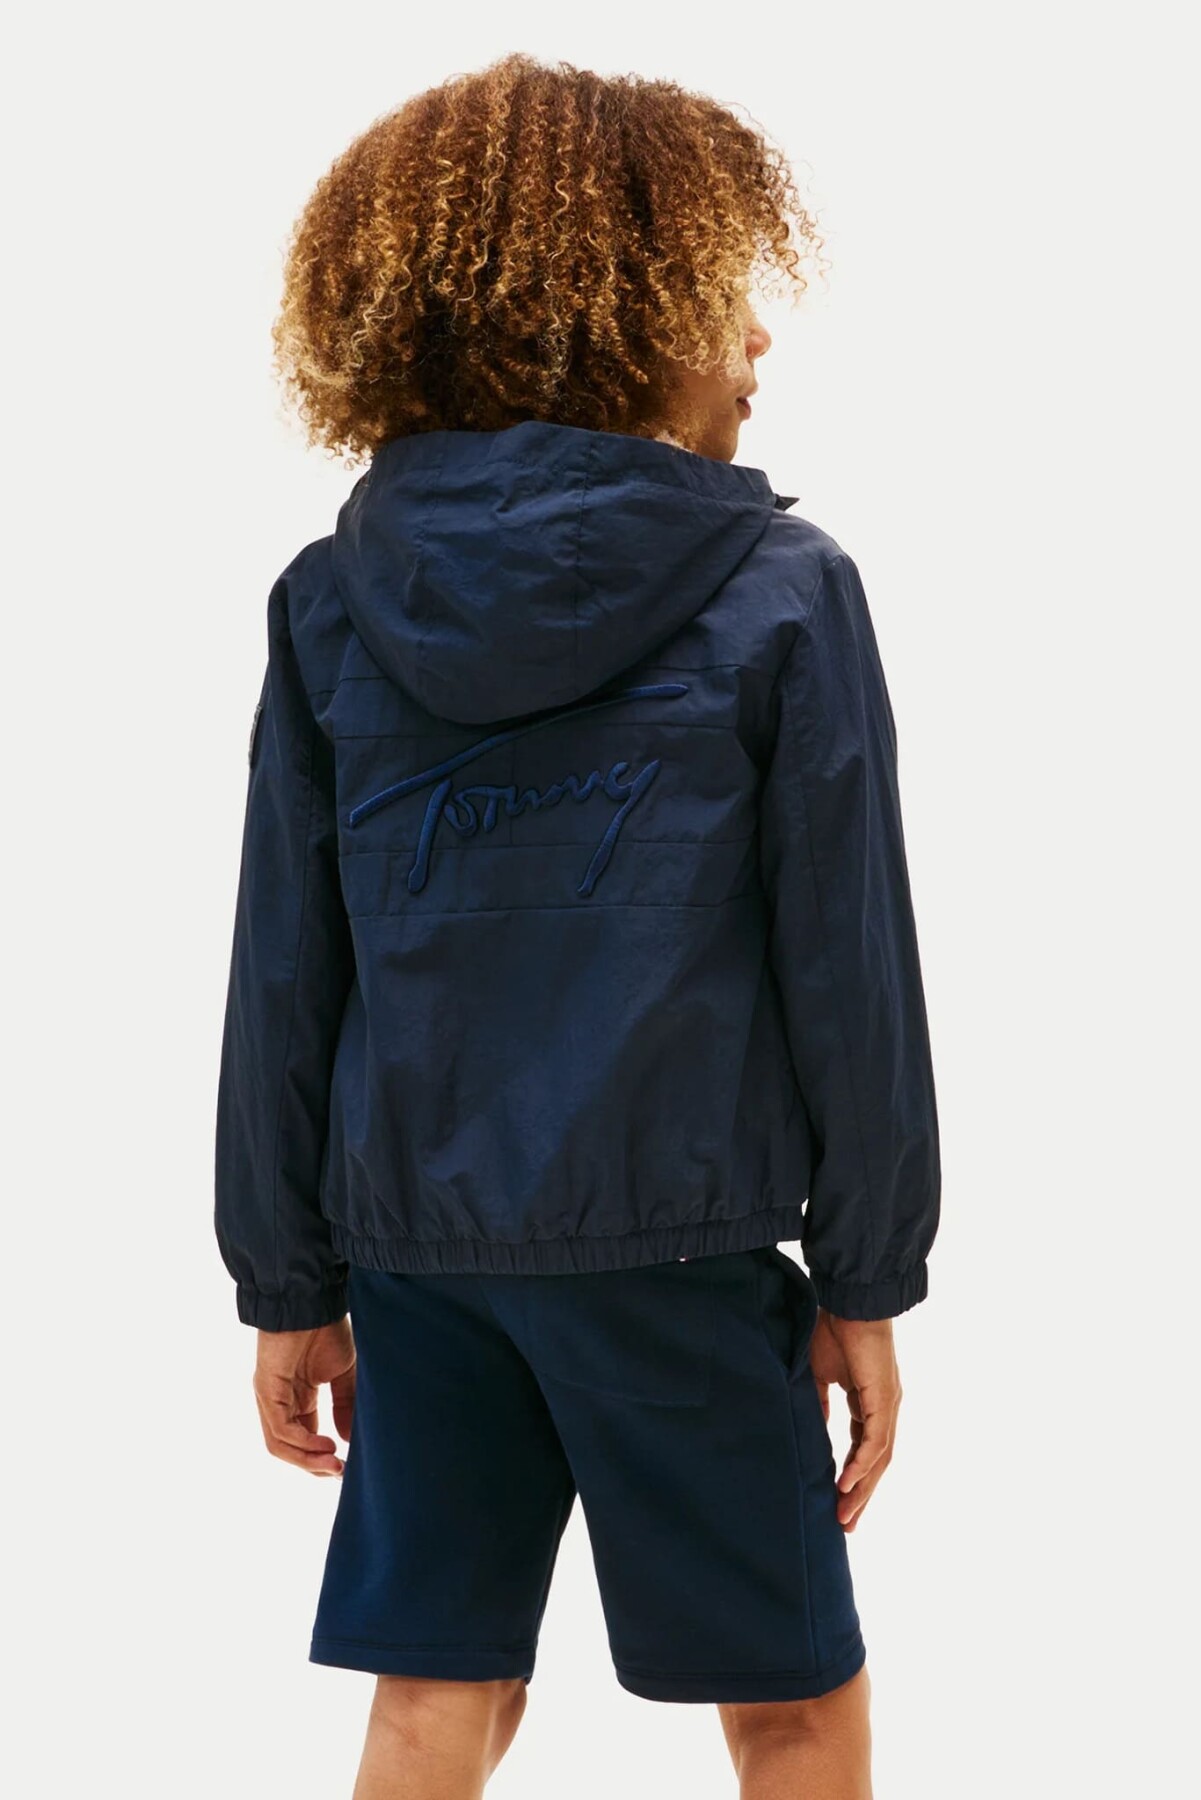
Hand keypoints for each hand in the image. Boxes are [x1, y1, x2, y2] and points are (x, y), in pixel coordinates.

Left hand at [253, 1318, 355, 1475]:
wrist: (313, 1300)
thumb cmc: (326, 1329)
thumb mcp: (343, 1373)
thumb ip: (345, 1405)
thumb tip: (350, 1440)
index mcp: (297, 1397)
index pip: (304, 1439)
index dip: (322, 1457)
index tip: (348, 1467)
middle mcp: (280, 1401)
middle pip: (289, 1448)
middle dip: (315, 1466)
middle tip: (341, 1473)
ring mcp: (270, 1397)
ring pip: (281, 1445)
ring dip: (307, 1461)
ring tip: (334, 1466)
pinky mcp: (267, 1390)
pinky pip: (281, 1428)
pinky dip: (302, 1442)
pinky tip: (327, 1446)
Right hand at [808, 1308, 901, 1531]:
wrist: (849, 1303)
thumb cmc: (834, 1331)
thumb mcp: (821, 1376)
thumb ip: (819, 1404)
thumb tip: (812, 1428)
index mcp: (870, 1404)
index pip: (863, 1450)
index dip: (851, 1477)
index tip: (837, 1503)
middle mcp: (884, 1410)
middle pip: (875, 1464)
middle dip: (860, 1496)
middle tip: (844, 1525)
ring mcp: (888, 1407)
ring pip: (878, 1459)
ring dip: (861, 1489)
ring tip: (845, 1515)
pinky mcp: (884, 1400)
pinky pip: (875, 1442)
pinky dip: (861, 1465)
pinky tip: (847, 1484)